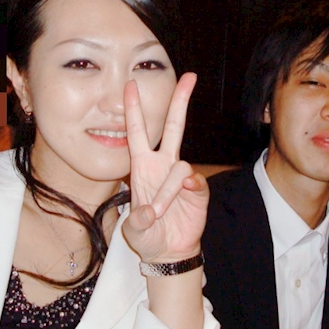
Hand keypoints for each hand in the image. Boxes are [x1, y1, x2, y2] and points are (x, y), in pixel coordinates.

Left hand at [121, 72, 207, 263]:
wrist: (168, 251)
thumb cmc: (147, 234)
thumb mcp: (134, 231)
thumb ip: (137, 222)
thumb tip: (150, 211)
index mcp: (141, 166)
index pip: (136, 131)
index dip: (133, 109)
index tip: (130, 85)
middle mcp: (162, 165)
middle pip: (173, 126)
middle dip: (180, 101)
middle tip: (189, 77)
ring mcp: (181, 177)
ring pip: (180, 165)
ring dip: (168, 189)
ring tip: (159, 211)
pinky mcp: (198, 190)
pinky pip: (194, 181)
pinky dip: (187, 190)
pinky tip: (182, 200)